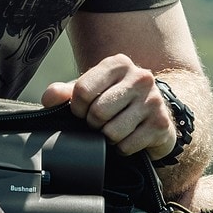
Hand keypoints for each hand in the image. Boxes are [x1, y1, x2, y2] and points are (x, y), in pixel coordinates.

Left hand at [42, 53, 175, 159]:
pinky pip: (127, 145)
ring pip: (112, 132)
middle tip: (100, 122)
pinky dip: (122, 148)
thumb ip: (66, 92)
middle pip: (98, 112)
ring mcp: (153, 100)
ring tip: (115, 129)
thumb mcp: (91, 91)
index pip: (83, 90)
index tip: (82, 112)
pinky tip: (129, 137)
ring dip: (108, 137)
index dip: (76, 108)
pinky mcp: (161, 123)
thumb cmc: (117, 101)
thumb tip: (51, 97)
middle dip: (93, 124)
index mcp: (119, 64)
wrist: (155, 115)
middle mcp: (140, 77)